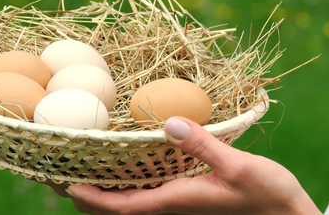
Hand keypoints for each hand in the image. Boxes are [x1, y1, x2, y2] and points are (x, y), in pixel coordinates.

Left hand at [58, 117, 320, 214]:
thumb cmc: (268, 197)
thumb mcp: (238, 167)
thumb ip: (204, 146)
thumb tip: (167, 122)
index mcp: (177, 200)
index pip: (121, 206)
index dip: (90, 197)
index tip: (64, 184)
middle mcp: (174, 206)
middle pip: (119, 208)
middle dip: (87, 195)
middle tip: (60, 172)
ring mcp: (182, 204)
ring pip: (132, 202)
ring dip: (104, 190)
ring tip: (85, 167)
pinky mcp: (193, 197)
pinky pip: (149, 195)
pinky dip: (129, 184)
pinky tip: (131, 165)